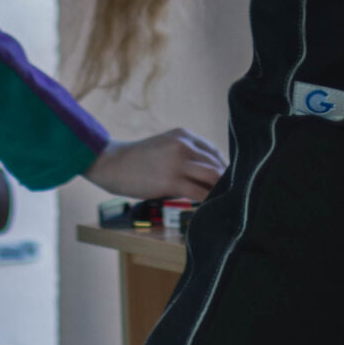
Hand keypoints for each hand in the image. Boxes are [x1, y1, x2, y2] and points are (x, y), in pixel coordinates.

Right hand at [86, 127, 225, 202]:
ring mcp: (178, 162)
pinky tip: (208, 209)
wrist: (111, 163)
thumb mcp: (164, 146)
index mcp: (184, 135)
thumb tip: (204, 175)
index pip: (214, 151)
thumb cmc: (136, 159)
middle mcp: (184, 145)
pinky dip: (207, 201)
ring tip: (223, 203)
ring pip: (213, 176)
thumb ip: (184, 154)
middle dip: (226, 180)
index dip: (224, 168)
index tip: (228, 181)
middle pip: (217, 163)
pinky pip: (199, 193)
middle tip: (232, 195)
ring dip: (220, 190)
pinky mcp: (171, 180)